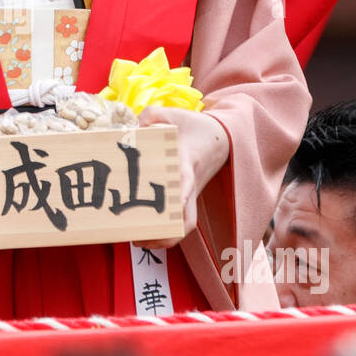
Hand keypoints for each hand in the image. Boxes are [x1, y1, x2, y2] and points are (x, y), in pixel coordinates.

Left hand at [135, 105, 228, 248]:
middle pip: (188, 218)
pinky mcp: (188, 198)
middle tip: (140, 237)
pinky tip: (143, 232)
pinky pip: (179, 221)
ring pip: (184, 225)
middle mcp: (191, 184)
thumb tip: (134, 126)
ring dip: (164, 238)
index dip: (180, 193)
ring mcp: (191, 194)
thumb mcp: (174, 114)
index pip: (186, 181)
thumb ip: (152, 115)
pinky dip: (164, 231)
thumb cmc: (195, 127)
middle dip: (167, 233)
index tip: (175, 204)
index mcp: (187, 162)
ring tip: (137, 240)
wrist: (222, 138)